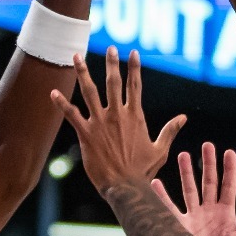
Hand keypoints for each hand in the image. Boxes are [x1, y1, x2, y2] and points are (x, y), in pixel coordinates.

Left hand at [51, 48, 185, 195]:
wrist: (125, 187)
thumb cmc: (143, 171)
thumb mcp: (160, 150)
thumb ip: (170, 131)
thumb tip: (183, 117)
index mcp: (135, 116)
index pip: (135, 86)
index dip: (134, 68)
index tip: (133, 53)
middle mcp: (117, 115)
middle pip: (114, 82)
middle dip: (112, 64)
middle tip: (110, 48)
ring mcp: (100, 123)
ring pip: (90, 91)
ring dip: (82, 72)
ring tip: (76, 56)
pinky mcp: (86, 134)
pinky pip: (72, 115)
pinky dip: (61, 104)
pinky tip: (53, 93)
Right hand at [153, 143, 235, 235]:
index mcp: (226, 214)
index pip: (228, 186)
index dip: (229, 169)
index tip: (228, 152)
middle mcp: (209, 213)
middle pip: (208, 182)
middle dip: (207, 163)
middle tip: (207, 145)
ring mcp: (193, 219)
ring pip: (189, 190)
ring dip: (186, 173)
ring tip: (183, 154)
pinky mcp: (179, 228)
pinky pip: (168, 209)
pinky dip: (161, 197)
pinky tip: (155, 183)